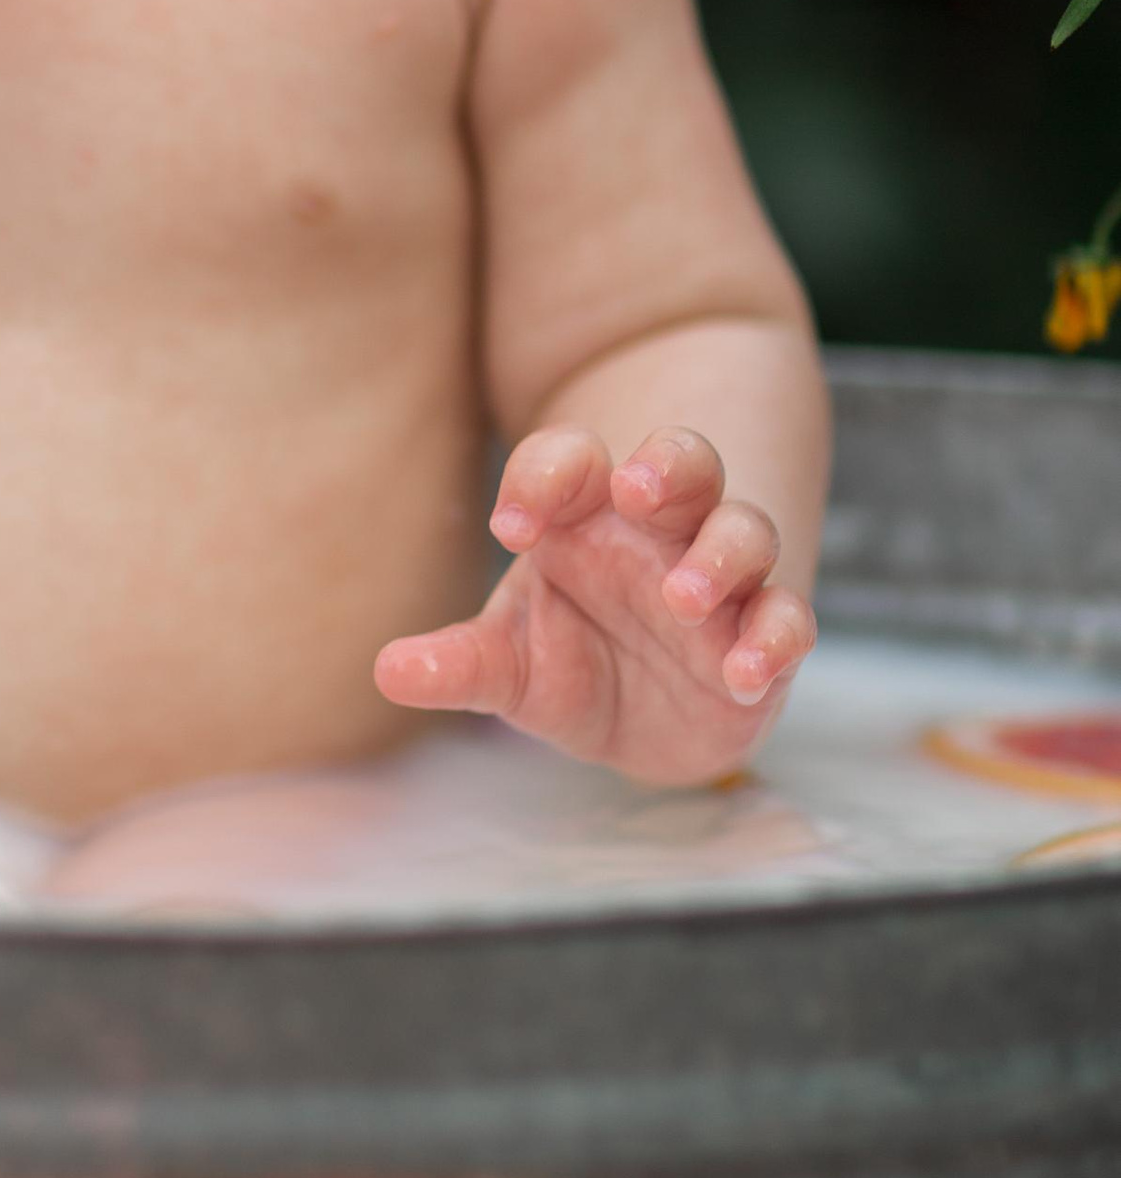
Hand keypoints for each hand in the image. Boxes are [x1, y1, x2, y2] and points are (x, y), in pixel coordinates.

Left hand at [372, 426, 817, 786]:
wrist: (644, 716)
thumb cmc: (570, 658)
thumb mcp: (508, 663)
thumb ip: (460, 663)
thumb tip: (389, 669)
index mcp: (587, 518)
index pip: (571, 461)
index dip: (544, 475)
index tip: (509, 526)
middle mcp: (660, 535)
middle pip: (683, 463)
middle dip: (667, 466)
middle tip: (637, 490)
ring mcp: (721, 582)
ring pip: (743, 532)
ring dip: (721, 555)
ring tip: (682, 595)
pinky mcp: (761, 638)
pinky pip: (788, 619)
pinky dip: (776, 637)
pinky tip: (745, 669)